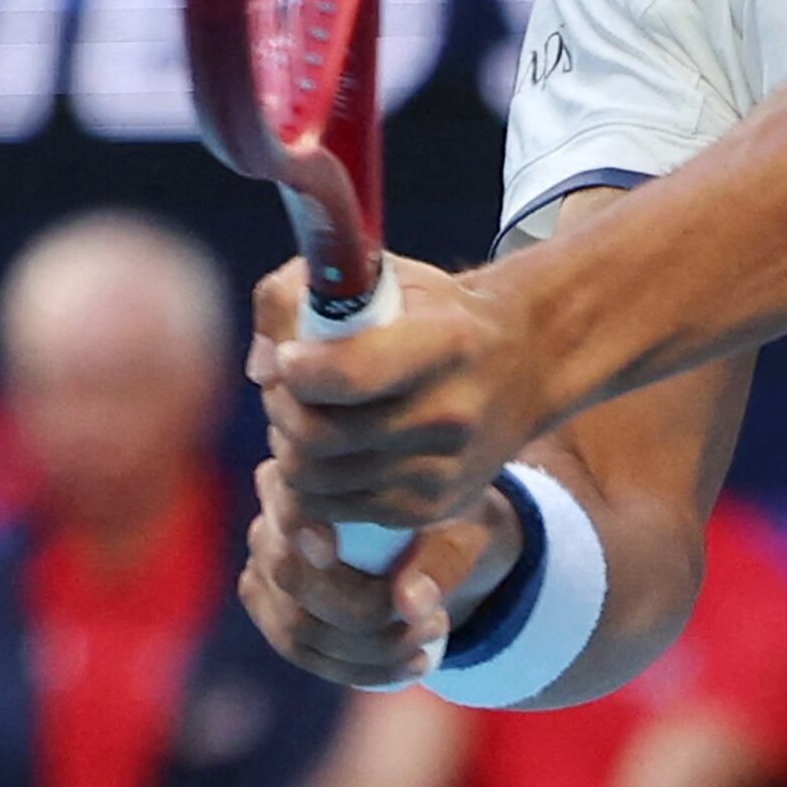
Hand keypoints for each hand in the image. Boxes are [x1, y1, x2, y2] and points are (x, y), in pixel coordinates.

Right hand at [240, 461, 517, 688]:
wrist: (435, 548)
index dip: (301, 525)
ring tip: (435, 637)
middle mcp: (271, 521)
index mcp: (306, 477)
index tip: (332, 553)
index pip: (286, 498)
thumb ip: (438, 562)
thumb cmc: (445, 526)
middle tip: (434, 621)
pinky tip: (417, 664)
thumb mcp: (459, 534)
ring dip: (369, 650)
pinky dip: (360, 670)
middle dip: (359, 612)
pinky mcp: (273, 614)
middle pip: (286, 574)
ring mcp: (264, 572)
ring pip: (296, 627)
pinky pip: (303, 653)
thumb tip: (408, 607)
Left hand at [253, 254, 564, 545]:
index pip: (348, 374)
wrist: (522, 367)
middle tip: (286, 389)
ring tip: (305, 417)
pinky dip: (311, 482)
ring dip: (288, 448)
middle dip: (280, 409)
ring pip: (312, 478)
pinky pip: (331, 508)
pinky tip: (326, 452)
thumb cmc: (435, 314)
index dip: (296, 368)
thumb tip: (264, 366)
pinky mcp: (428, 509)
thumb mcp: (384, 277)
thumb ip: (302, 296)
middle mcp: (451, 412)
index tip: (290, 356)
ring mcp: (441, 469)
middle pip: (316, 435)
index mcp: (446, 342)